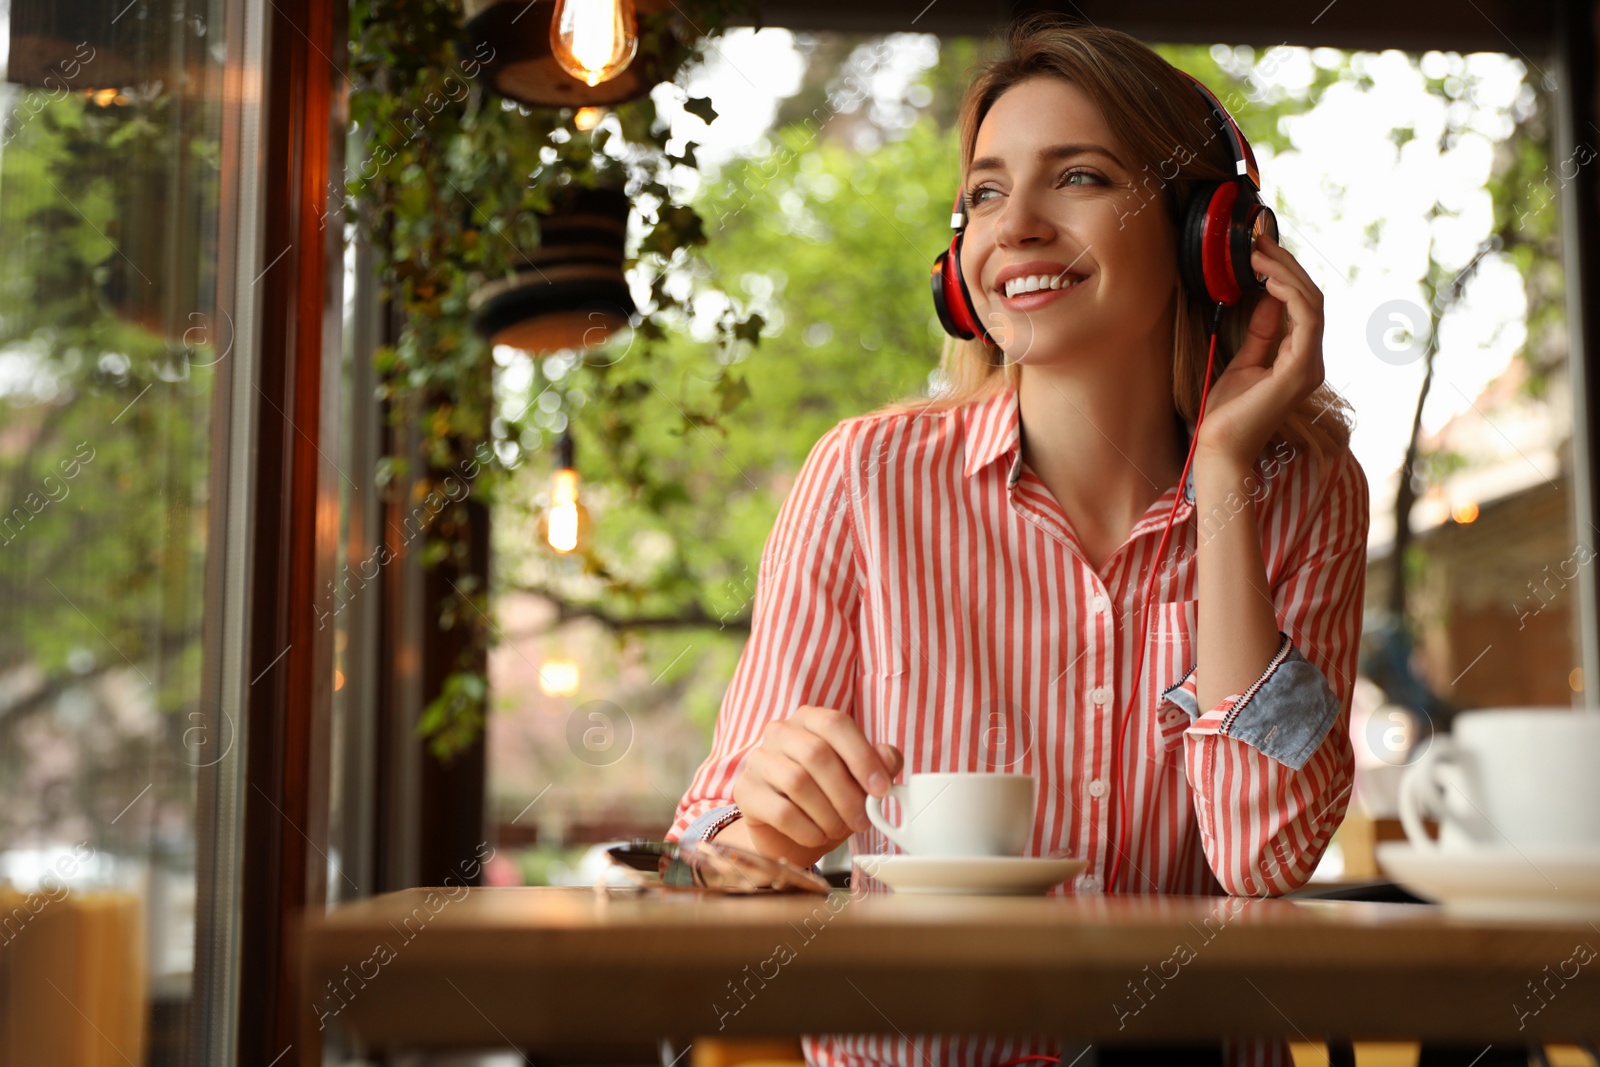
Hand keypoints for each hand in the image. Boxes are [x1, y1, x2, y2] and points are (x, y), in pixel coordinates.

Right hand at [730, 705, 903, 865]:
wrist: (790, 832)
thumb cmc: (828, 797)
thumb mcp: (859, 779)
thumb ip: (880, 763)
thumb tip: (889, 759)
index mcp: (810, 719)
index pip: (836, 724)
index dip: (862, 757)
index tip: (882, 789)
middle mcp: (780, 732)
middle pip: (817, 754)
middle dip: (847, 793)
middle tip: (862, 821)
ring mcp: (758, 760)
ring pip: (798, 782)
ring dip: (827, 814)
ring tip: (838, 829)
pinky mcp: (745, 792)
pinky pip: (781, 811)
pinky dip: (807, 829)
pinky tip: (817, 836)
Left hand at [1193, 231, 1324, 465]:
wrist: (1220, 448)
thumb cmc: (1228, 413)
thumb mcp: (1243, 362)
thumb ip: (1260, 332)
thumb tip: (1267, 298)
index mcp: (1300, 359)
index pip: (1303, 306)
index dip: (1285, 274)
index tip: (1260, 251)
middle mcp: (1311, 360)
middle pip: (1312, 298)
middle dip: (1286, 265)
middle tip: (1259, 241)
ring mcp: (1309, 366)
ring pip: (1313, 304)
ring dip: (1286, 272)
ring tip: (1259, 253)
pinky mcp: (1299, 371)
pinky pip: (1306, 321)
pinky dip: (1290, 295)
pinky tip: (1269, 279)